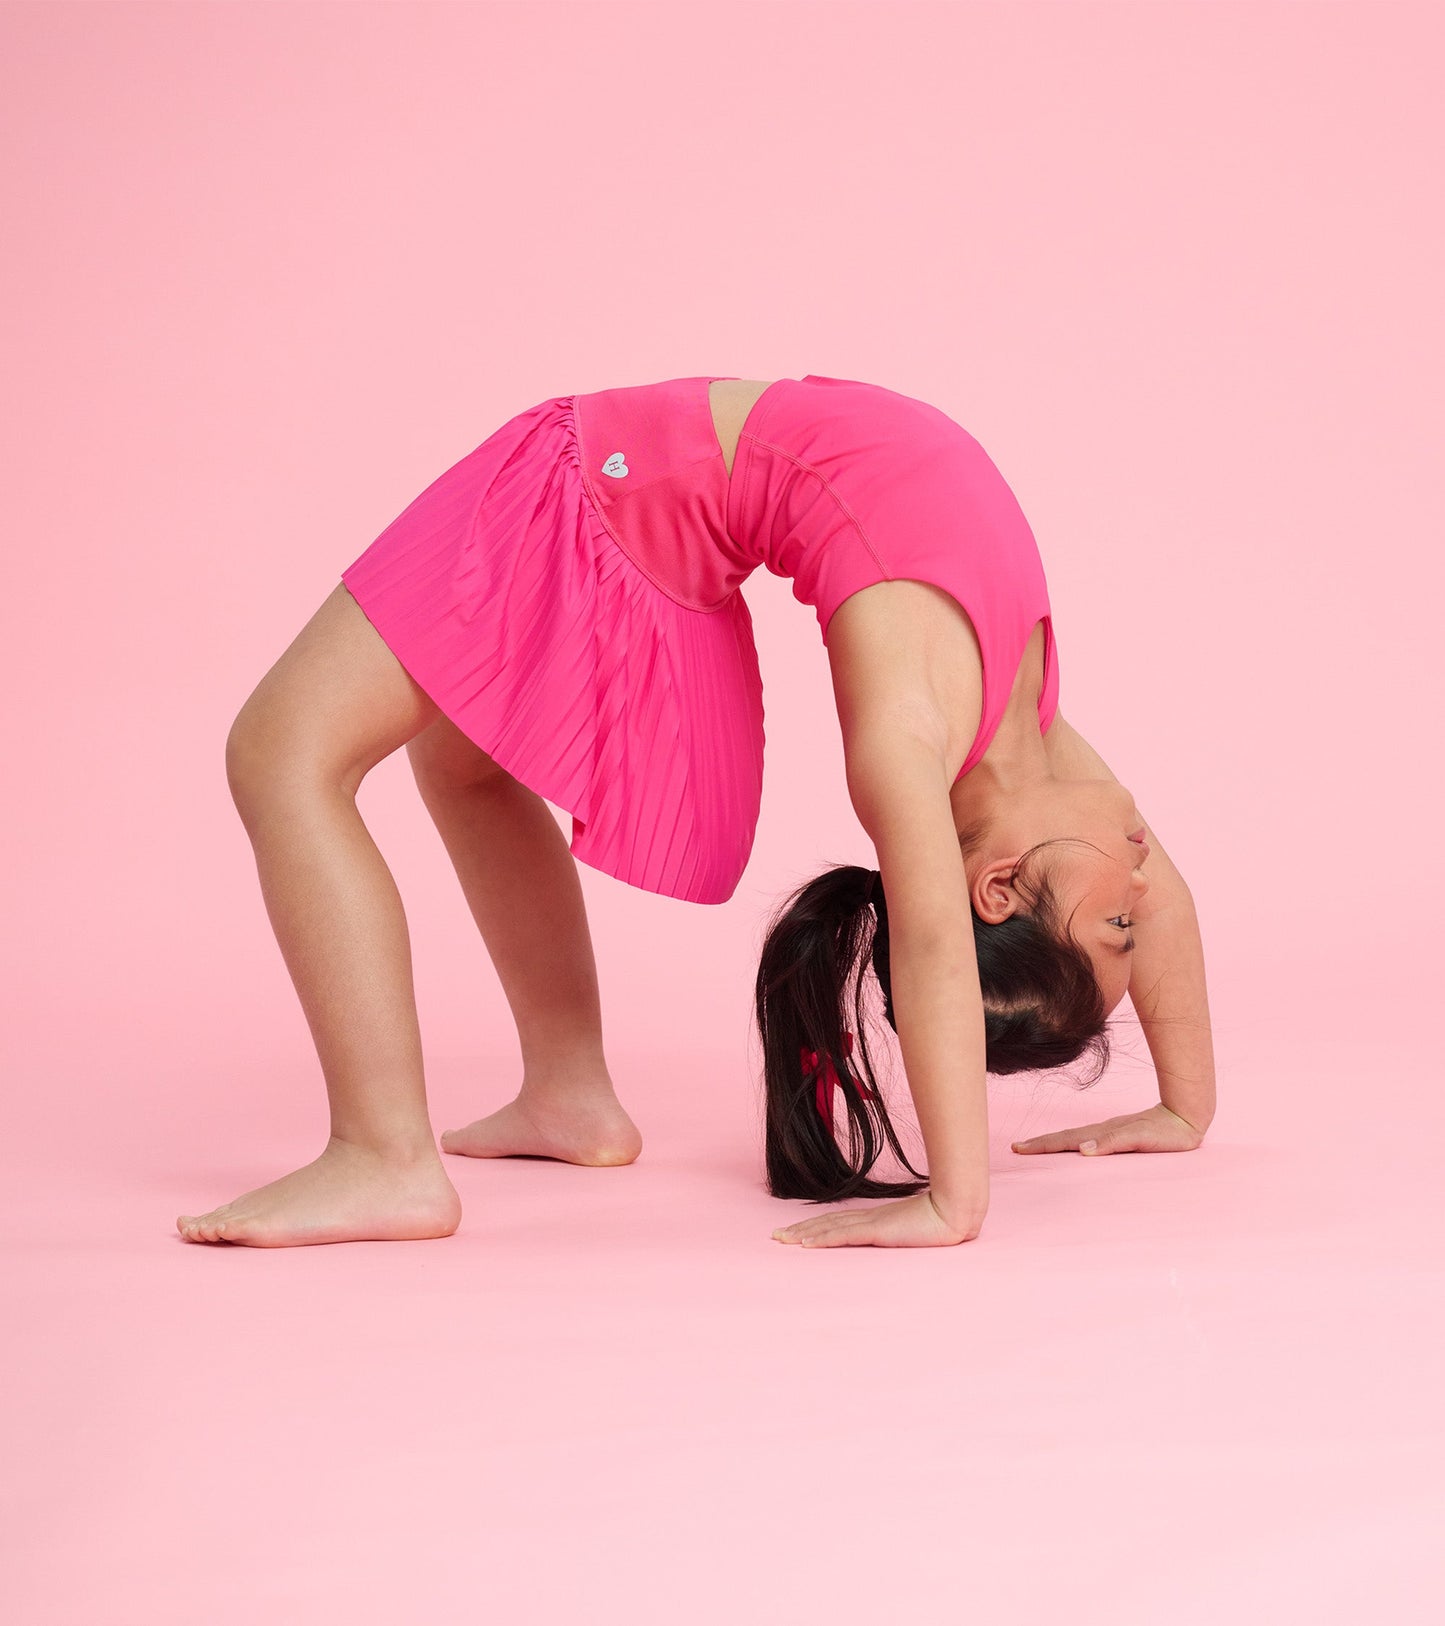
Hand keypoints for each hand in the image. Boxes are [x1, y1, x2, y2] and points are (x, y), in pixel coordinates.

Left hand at [771, 1188, 985, 1248]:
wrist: (956, 1212)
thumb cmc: (942, 1220)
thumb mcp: (917, 1227)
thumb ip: (905, 1229)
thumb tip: (903, 1232)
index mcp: (877, 1219)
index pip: (838, 1222)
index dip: (814, 1226)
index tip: (795, 1232)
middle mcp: (869, 1219)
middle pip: (826, 1223)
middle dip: (799, 1231)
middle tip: (775, 1237)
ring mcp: (872, 1224)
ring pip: (828, 1229)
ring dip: (803, 1236)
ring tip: (782, 1241)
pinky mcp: (877, 1231)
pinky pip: (843, 1235)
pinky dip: (822, 1239)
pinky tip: (805, 1244)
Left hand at [1011, 1101, 1204, 1155]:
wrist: (1187, 1119)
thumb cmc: (1155, 1131)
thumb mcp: (1129, 1140)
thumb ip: (1108, 1144)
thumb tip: (1082, 1152)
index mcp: (1099, 1133)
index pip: (1064, 1139)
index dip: (1041, 1143)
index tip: (1016, 1148)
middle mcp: (1104, 1131)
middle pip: (1067, 1137)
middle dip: (1041, 1144)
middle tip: (1016, 1149)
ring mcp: (1120, 1132)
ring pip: (1085, 1137)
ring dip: (1061, 1144)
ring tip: (1038, 1149)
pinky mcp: (1139, 1135)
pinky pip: (1117, 1140)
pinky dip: (1101, 1145)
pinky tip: (1086, 1152)